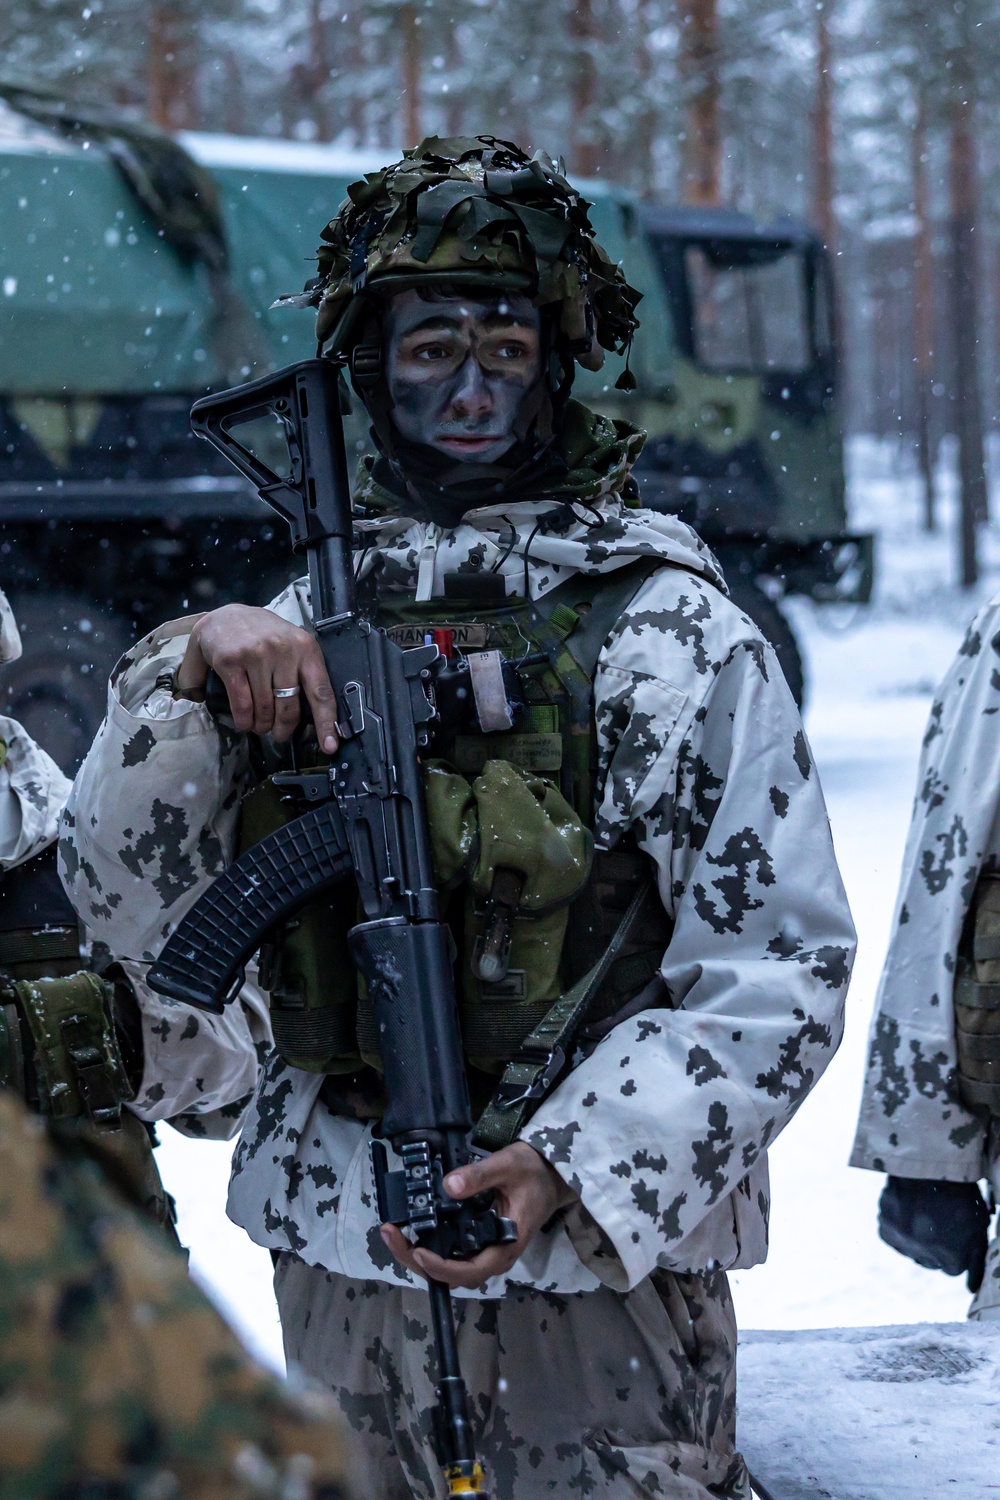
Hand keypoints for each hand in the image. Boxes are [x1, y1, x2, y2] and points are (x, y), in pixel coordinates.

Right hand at [175, 604, 338, 750]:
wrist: (224, 615)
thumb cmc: (261, 635)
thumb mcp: (291, 645)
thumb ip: (303, 674)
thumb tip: (317, 717)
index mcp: (305, 648)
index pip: (321, 692)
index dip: (326, 723)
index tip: (330, 746)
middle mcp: (284, 650)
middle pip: (290, 707)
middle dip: (284, 729)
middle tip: (280, 735)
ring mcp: (257, 654)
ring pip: (265, 709)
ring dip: (261, 725)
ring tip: (259, 726)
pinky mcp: (231, 661)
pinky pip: (242, 704)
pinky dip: (244, 720)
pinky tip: (244, 722)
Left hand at [380, 1141, 577, 1290]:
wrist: (553, 1174)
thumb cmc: (534, 1171)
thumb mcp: (508, 1165)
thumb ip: (480, 1175)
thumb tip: (448, 1185)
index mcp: (506, 1244)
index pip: (471, 1271)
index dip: (442, 1267)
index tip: (418, 1250)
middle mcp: (495, 1254)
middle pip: (454, 1275)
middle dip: (419, 1262)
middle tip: (391, 1236)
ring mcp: (487, 1249)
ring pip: (451, 1267)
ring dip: (420, 1255)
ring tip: (394, 1233)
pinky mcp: (481, 1241)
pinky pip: (454, 1253)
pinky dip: (431, 1244)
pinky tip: (413, 1228)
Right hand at [878, 1175, 990, 1291]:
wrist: (928, 1163)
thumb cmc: (959, 1193)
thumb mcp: (978, 1226)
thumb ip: (976, 1261)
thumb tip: (971, 1289)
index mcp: (953, 1261)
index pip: (953, 1268)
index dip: (956, 1247)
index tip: (955, 1230)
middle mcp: (926, 1258)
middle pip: (931, 1262)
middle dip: (935, 1246)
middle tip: (938, 1219)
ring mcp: (903, 1245)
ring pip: (911, 1250)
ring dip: (916, 1236)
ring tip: (923, 1209)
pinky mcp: (885, 1231)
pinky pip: (893, 1237)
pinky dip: (898, 1226)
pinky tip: (907, 1208)